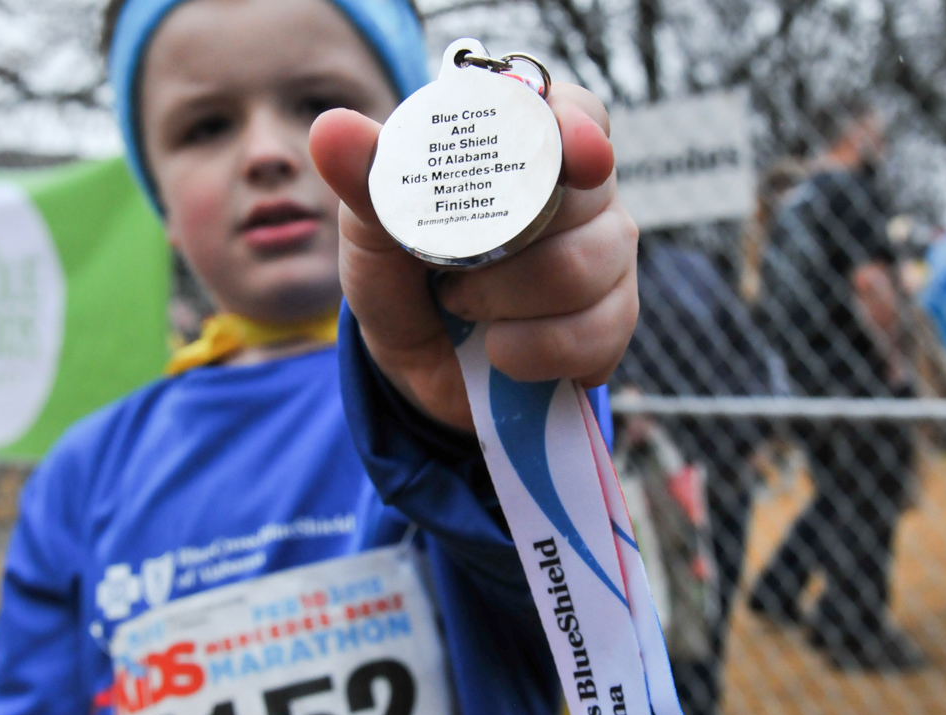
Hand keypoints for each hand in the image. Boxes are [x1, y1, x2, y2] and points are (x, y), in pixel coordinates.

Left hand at [310, 83, 638, 431]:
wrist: (418, 369)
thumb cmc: (403, 282)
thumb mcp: (373, 234)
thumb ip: (366, 181)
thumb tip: (332, 130)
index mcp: (527, 153)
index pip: (577, 116)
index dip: (577, 129)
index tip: (575, 154)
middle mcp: (582, 198)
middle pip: (584, 199)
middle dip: (505, 245)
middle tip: (452, 270)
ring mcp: (607, 260)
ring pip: (584, 269)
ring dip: (504, 302)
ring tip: (465, 309)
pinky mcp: (613, 324)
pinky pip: (593, 335)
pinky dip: (530, 352)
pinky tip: (500, 351)